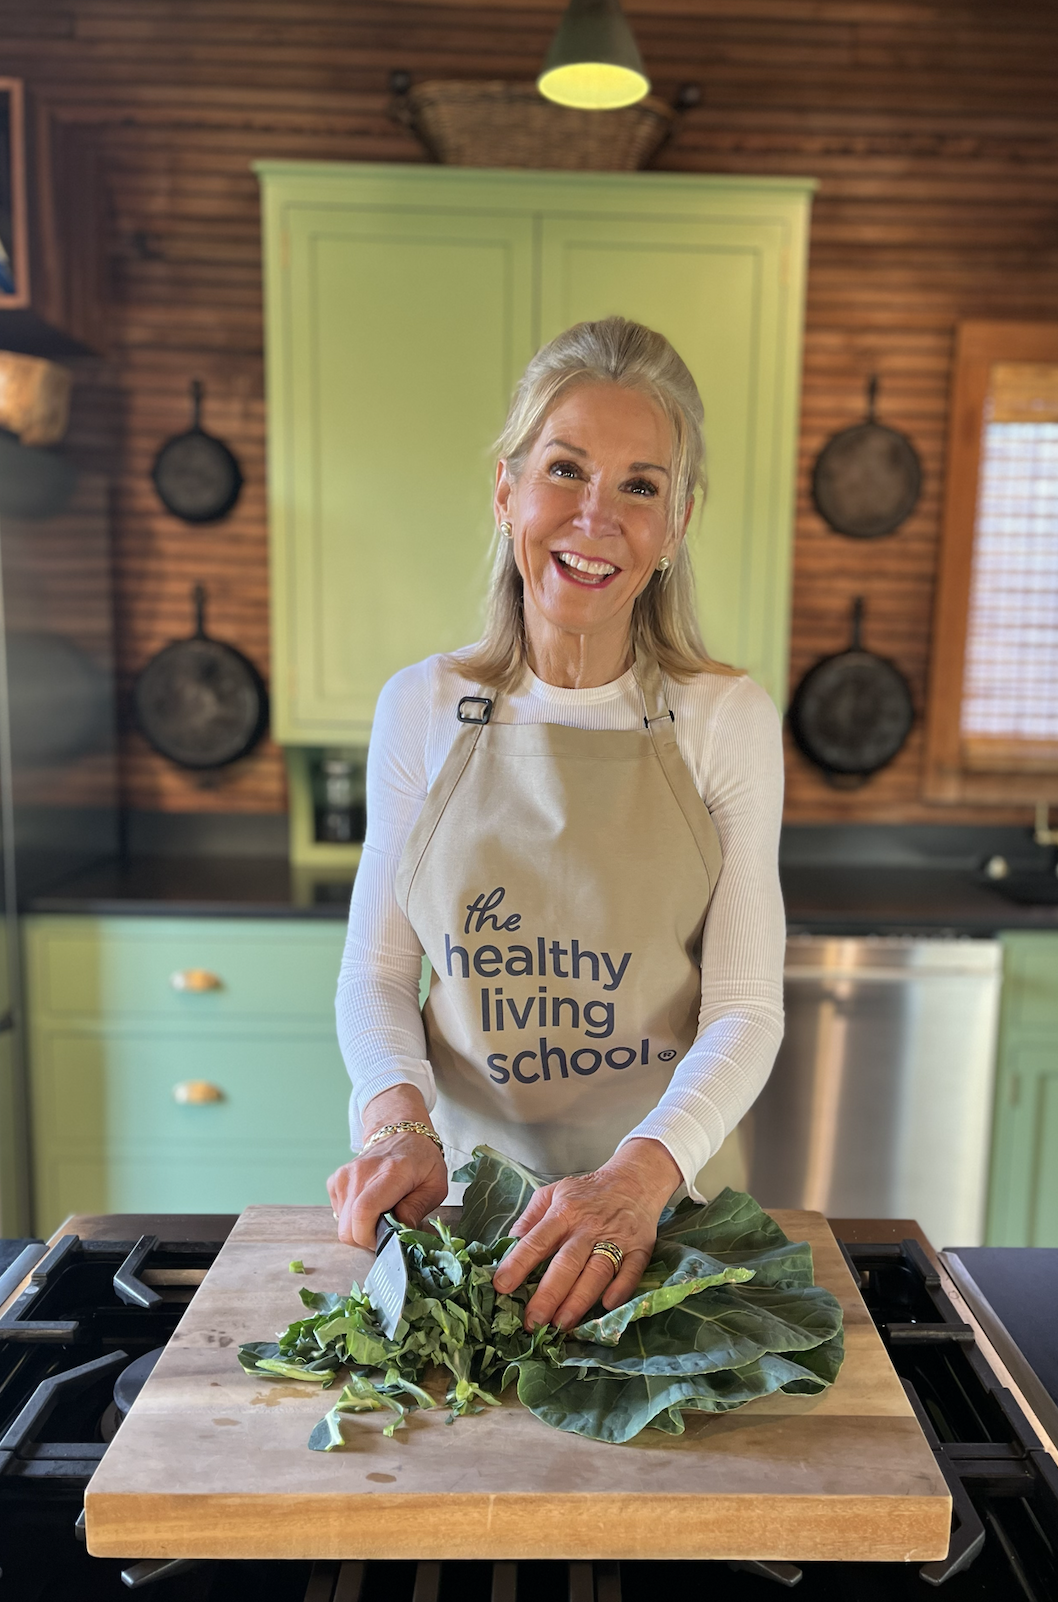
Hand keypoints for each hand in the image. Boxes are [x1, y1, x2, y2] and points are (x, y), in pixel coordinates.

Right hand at [326, 1087, 447, 1247]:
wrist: (402, 1134)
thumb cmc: (422, 1161)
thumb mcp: (435, 1186)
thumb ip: (418, 1209)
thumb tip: (400, 1230)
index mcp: (391, 1172)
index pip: (364, 1211)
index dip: (369, 1237)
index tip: (385, 1240)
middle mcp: (362, 1172)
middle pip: (347, 1226)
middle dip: (366, 1239)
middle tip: (386, 1231)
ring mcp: (345, 1175)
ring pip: (342, 1224)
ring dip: (360, 1228)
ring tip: (381, 1214)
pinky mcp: (336, 1180)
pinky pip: (338, 1213)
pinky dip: (352, 1218)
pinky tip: (370, 1205)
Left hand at [491, 1138, 680, 1330]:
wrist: (634, 1179)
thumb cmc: (587, 1192)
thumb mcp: (553, 1193)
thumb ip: (530, 1219)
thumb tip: (508, 1244)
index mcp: (563, 1213)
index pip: (537, 1240)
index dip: (518, 1263)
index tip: (501, 1286)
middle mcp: (588, 1227)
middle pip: (567, 1263)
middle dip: (549, 1294)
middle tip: (532, 1322)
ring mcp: (616, 1238)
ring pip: (597, 1272)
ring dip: (579, 1300)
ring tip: (561, 1325)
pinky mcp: (639, 1249)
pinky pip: (631, 1272)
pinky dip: (620, 1289)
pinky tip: (606, 1306)